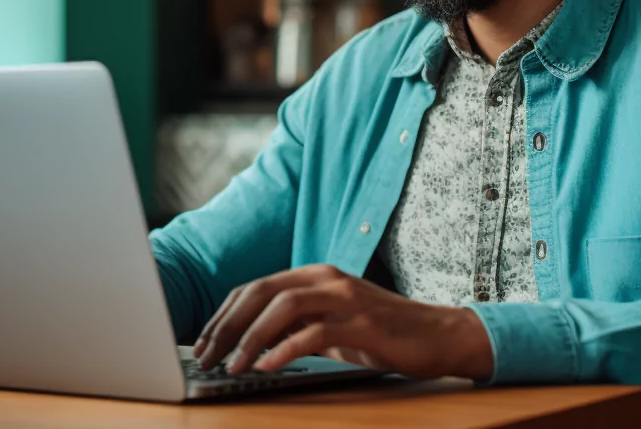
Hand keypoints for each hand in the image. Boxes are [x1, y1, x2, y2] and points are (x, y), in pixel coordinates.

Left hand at [192, 264, 494, 379]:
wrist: (437, 334)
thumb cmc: (382, 333)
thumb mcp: (331, 326)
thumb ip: (296, 327)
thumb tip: (251, 343)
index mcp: (314, 275)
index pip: (254, 287)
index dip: (223, 315)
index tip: (202, 344)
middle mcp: (326, 278)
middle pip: (261, 292)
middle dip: (226, 326)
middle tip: (206, 357)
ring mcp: (345, 297)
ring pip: (283, 308)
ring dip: (250, 338)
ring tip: (233, 365)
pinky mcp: (362, 322)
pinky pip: (315, 332)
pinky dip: (286, 349)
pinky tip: (268, 366)